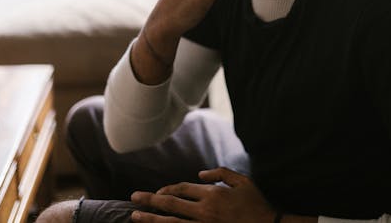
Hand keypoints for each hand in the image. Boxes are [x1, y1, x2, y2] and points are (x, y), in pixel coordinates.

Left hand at [130, 167, 275, 222]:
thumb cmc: (257, 203)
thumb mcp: (242, 181)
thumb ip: (220, 173)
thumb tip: (199, 174)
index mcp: (213, 195)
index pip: (182, 189)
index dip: (167, 189)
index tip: (156, 192)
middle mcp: (204, 211)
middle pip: (170, 204)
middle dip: (150, 200)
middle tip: (133, 198)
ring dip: (151, 220)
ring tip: (135, 217)